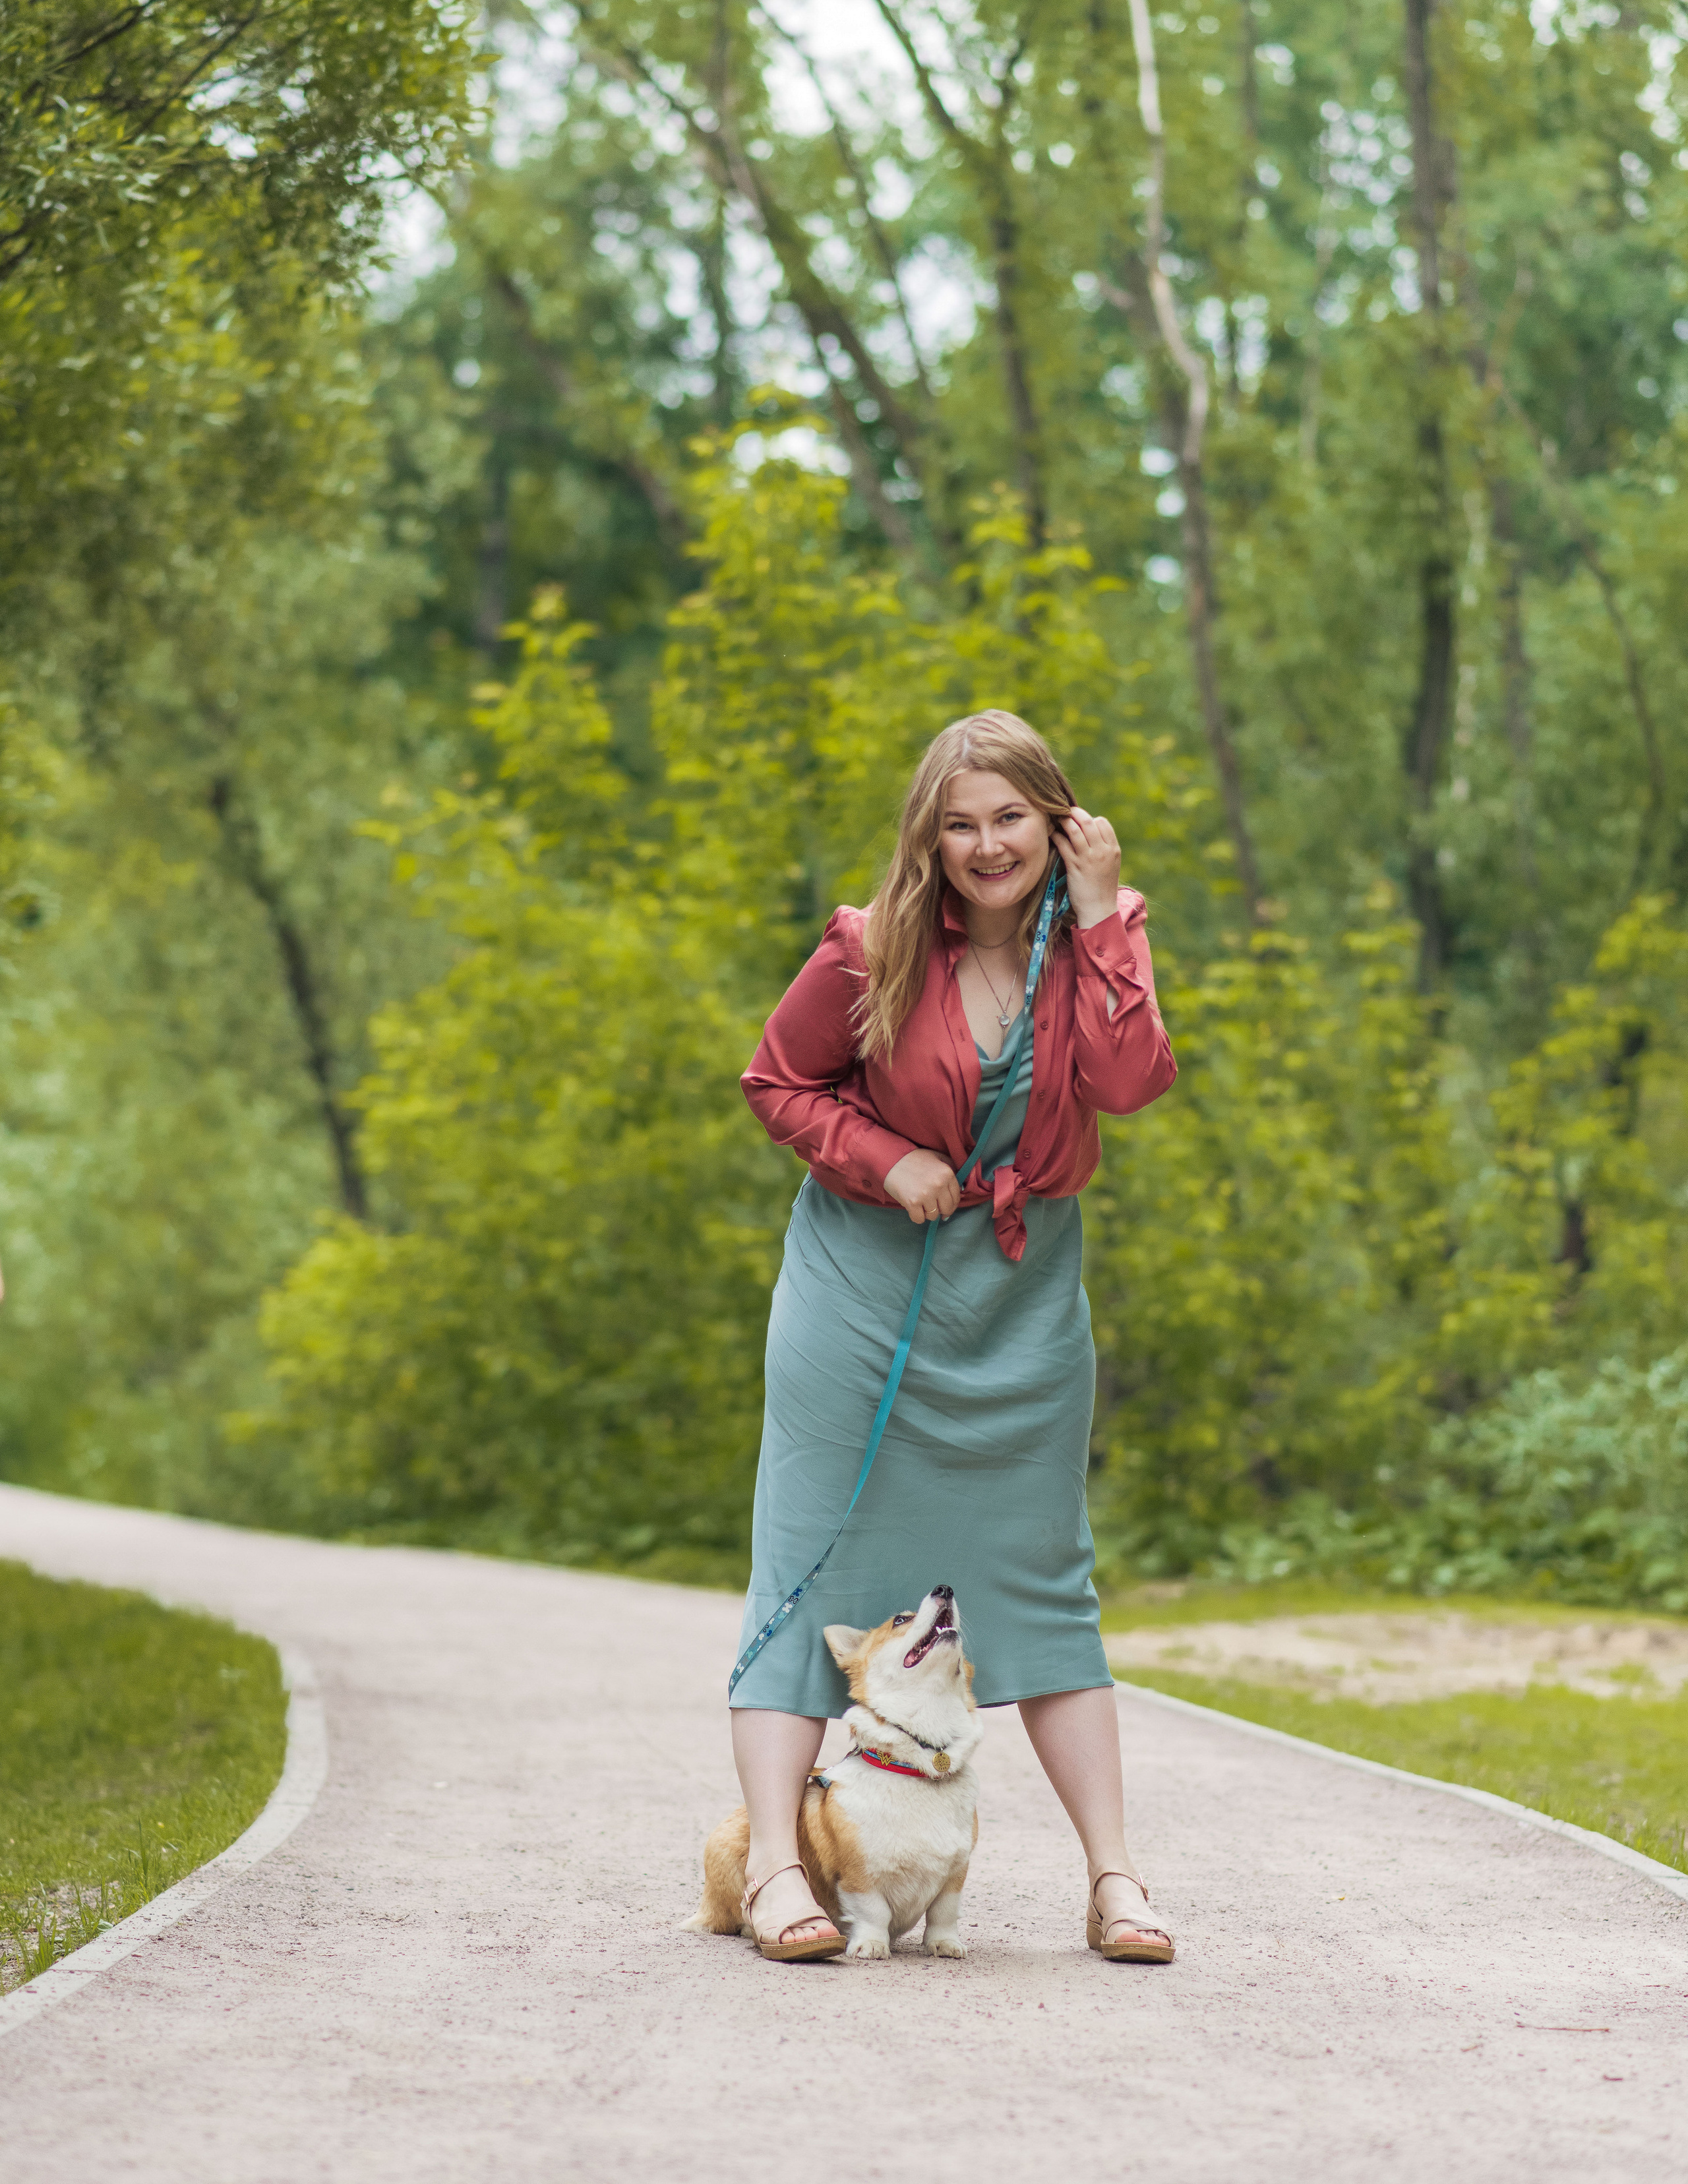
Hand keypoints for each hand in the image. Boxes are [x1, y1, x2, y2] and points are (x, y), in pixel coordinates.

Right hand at [883, 1149, 960, 1223]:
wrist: (891, 1160)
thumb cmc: (915, 1159)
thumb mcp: (938, 1157)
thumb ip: (951, 1169)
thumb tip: (962, 1188)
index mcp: (947, 1173)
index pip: (956, 1197)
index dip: (951, 1203)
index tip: (945, 1205)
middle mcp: (939, 1185)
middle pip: (947, 1209)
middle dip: (940, 1210)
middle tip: (933, 1206)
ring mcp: (926, 1195)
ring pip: (933, 1216)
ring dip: (927, 1213)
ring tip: (921, 1203)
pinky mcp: (912, 1203)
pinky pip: (919, 1219)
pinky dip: (916, 1216)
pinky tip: (913, 1208)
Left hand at [1052, 806, 1122, 927]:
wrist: (1099, 909)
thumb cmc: (1102, 887)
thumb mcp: (1110, 865)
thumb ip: (1102, 848)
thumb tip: (1087, 831)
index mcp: (1113, 849)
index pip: (1102, 822)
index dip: (1090, 819)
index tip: (1081, 822)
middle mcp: (1102, 851)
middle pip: (1088, 821)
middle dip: (1074, 813)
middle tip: (1064, 812)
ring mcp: (1088, 858)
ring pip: (1074, 830)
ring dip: (1063, 821)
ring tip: (1056, 819)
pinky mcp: (1074, 867)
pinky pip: (1063, 844)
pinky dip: (1056, 836)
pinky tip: (1052, 834)